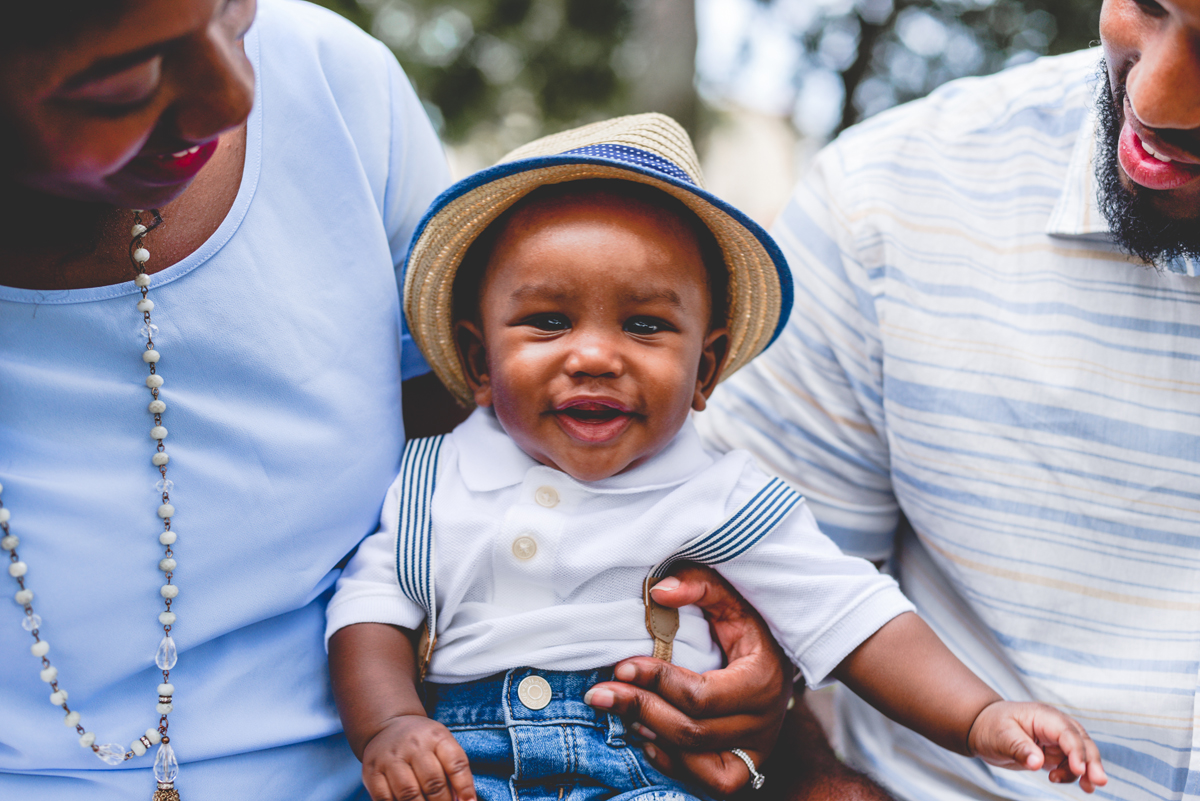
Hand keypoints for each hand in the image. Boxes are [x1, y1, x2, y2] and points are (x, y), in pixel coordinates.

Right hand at [360, 714, 476, 800]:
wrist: (387, 727)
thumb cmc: (423, 743)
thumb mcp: (442, 745)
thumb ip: (453, 771)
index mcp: (436, 736)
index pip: (456, 763)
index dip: (465, 787)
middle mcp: (413, 744)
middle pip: (433, 782)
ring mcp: (391, 758)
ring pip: (409, 794)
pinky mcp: (372, 772)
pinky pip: (385, 799)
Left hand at [583, 564, 792, 795]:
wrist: (780, 662)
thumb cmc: (749, 628)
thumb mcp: (732, 599)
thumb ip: (700, 586)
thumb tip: (658, 592)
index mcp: (762, 680)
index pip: (701, 696)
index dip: (656, 682)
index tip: (621, 665)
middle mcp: (763, 722)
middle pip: (691, 730)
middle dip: (640, 709)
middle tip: (600, 693)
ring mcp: (755, 750)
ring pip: (693, 757)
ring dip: (649, 733)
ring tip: (621, 707)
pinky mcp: (744, 766)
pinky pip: (705, 778)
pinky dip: (670, 760)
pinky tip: (646, 735)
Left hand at [968, 701, 1107, 792]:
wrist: (982, 729)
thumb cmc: (991, 727)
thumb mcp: (1000, 736)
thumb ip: (1019, 748)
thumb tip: (1037, 763)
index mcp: (1043, 716)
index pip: (1066, 732)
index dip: (1076, 751)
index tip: (1079, 770)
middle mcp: (1055, 725)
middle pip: (1082, 742)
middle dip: (1092, 761)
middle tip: (1098, 782)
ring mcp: (1056, 739)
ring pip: (1081, 755)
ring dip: (1084, 771)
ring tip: (1084, 788)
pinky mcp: (1055, 752)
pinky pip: (1071, 764)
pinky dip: (1074, 775)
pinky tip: (1068, 783)